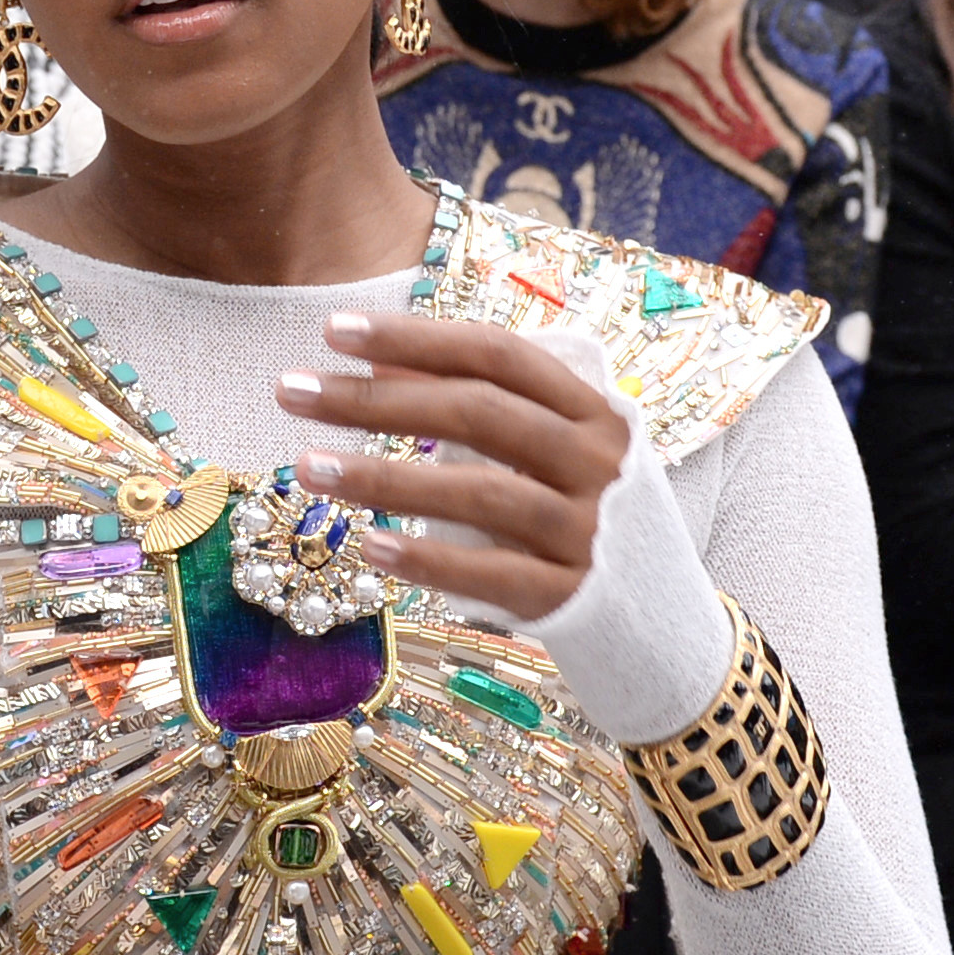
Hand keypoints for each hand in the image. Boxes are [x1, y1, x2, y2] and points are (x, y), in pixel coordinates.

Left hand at [276, 310, 629, 620]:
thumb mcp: (554, 451)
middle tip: (292, 390)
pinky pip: (490, 574)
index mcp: (596, 410)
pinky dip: (427, 560)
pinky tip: (369, 546)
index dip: (414, 339)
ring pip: (478, 494)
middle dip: (376, 398)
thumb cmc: (585, 514)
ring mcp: (589, 531)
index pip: (497, 355)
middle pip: (477, 414)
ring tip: (307, 466)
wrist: (661, 622)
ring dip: (383, 478)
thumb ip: (482, 407)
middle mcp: (598, 462)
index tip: (333, 332)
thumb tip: (380, 365)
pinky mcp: (572, 595)